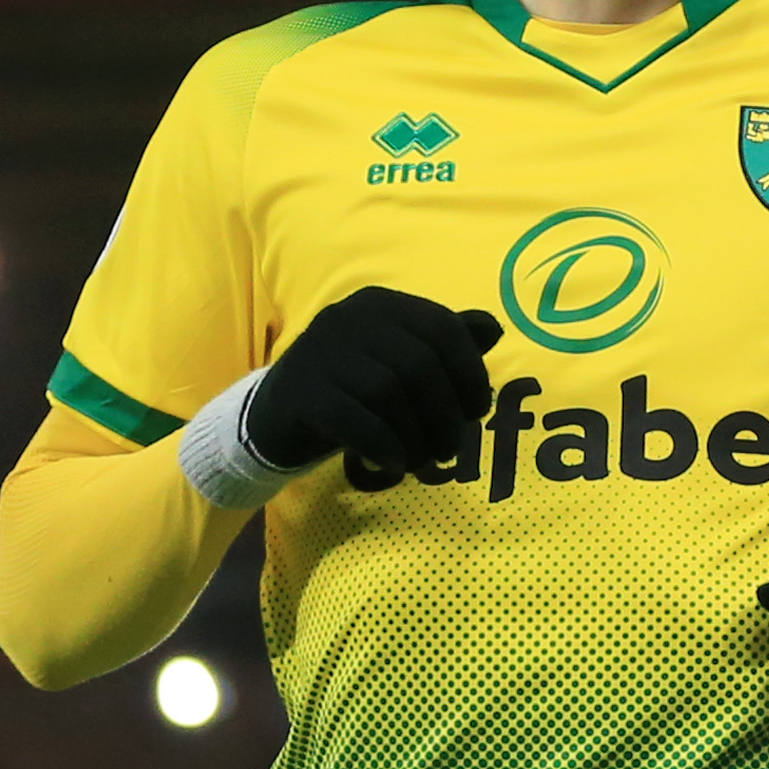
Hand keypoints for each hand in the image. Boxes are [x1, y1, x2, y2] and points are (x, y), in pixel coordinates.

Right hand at [247, 287, 501, 475]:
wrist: (277, 419)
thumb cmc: (352, 391)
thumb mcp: (400, 363)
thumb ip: (444, 346)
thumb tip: (491, 328)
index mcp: (381, 305)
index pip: (444, 327)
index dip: (471, 372)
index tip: (478, 412)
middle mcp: (349, 317)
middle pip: (419, 363)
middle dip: (445, 414)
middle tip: (450, 450)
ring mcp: (319, 351)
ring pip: (388, 391)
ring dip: (416, 435)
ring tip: (423, 461)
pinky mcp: (299, 390)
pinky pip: (353, 418)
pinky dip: (383, 444)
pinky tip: (394, 464)